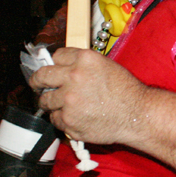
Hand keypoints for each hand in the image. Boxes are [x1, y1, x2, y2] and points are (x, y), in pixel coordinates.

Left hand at [30, 47, 146, 145]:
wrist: (137, 115)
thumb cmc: (127, 92)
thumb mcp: (107, 66)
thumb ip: (83, 65)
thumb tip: (62, 68)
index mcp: (84, 59)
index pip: (57, 56)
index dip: (57, 64)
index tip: (54, 68)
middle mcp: (73, 77)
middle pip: (41, 76)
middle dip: (38, 81)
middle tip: (38, 84)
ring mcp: (68, 100)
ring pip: (45, 100)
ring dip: (52, 103)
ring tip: (65, 105)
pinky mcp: (68, 120)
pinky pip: (55, 119)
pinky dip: (62, 119)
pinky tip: (76, 117)